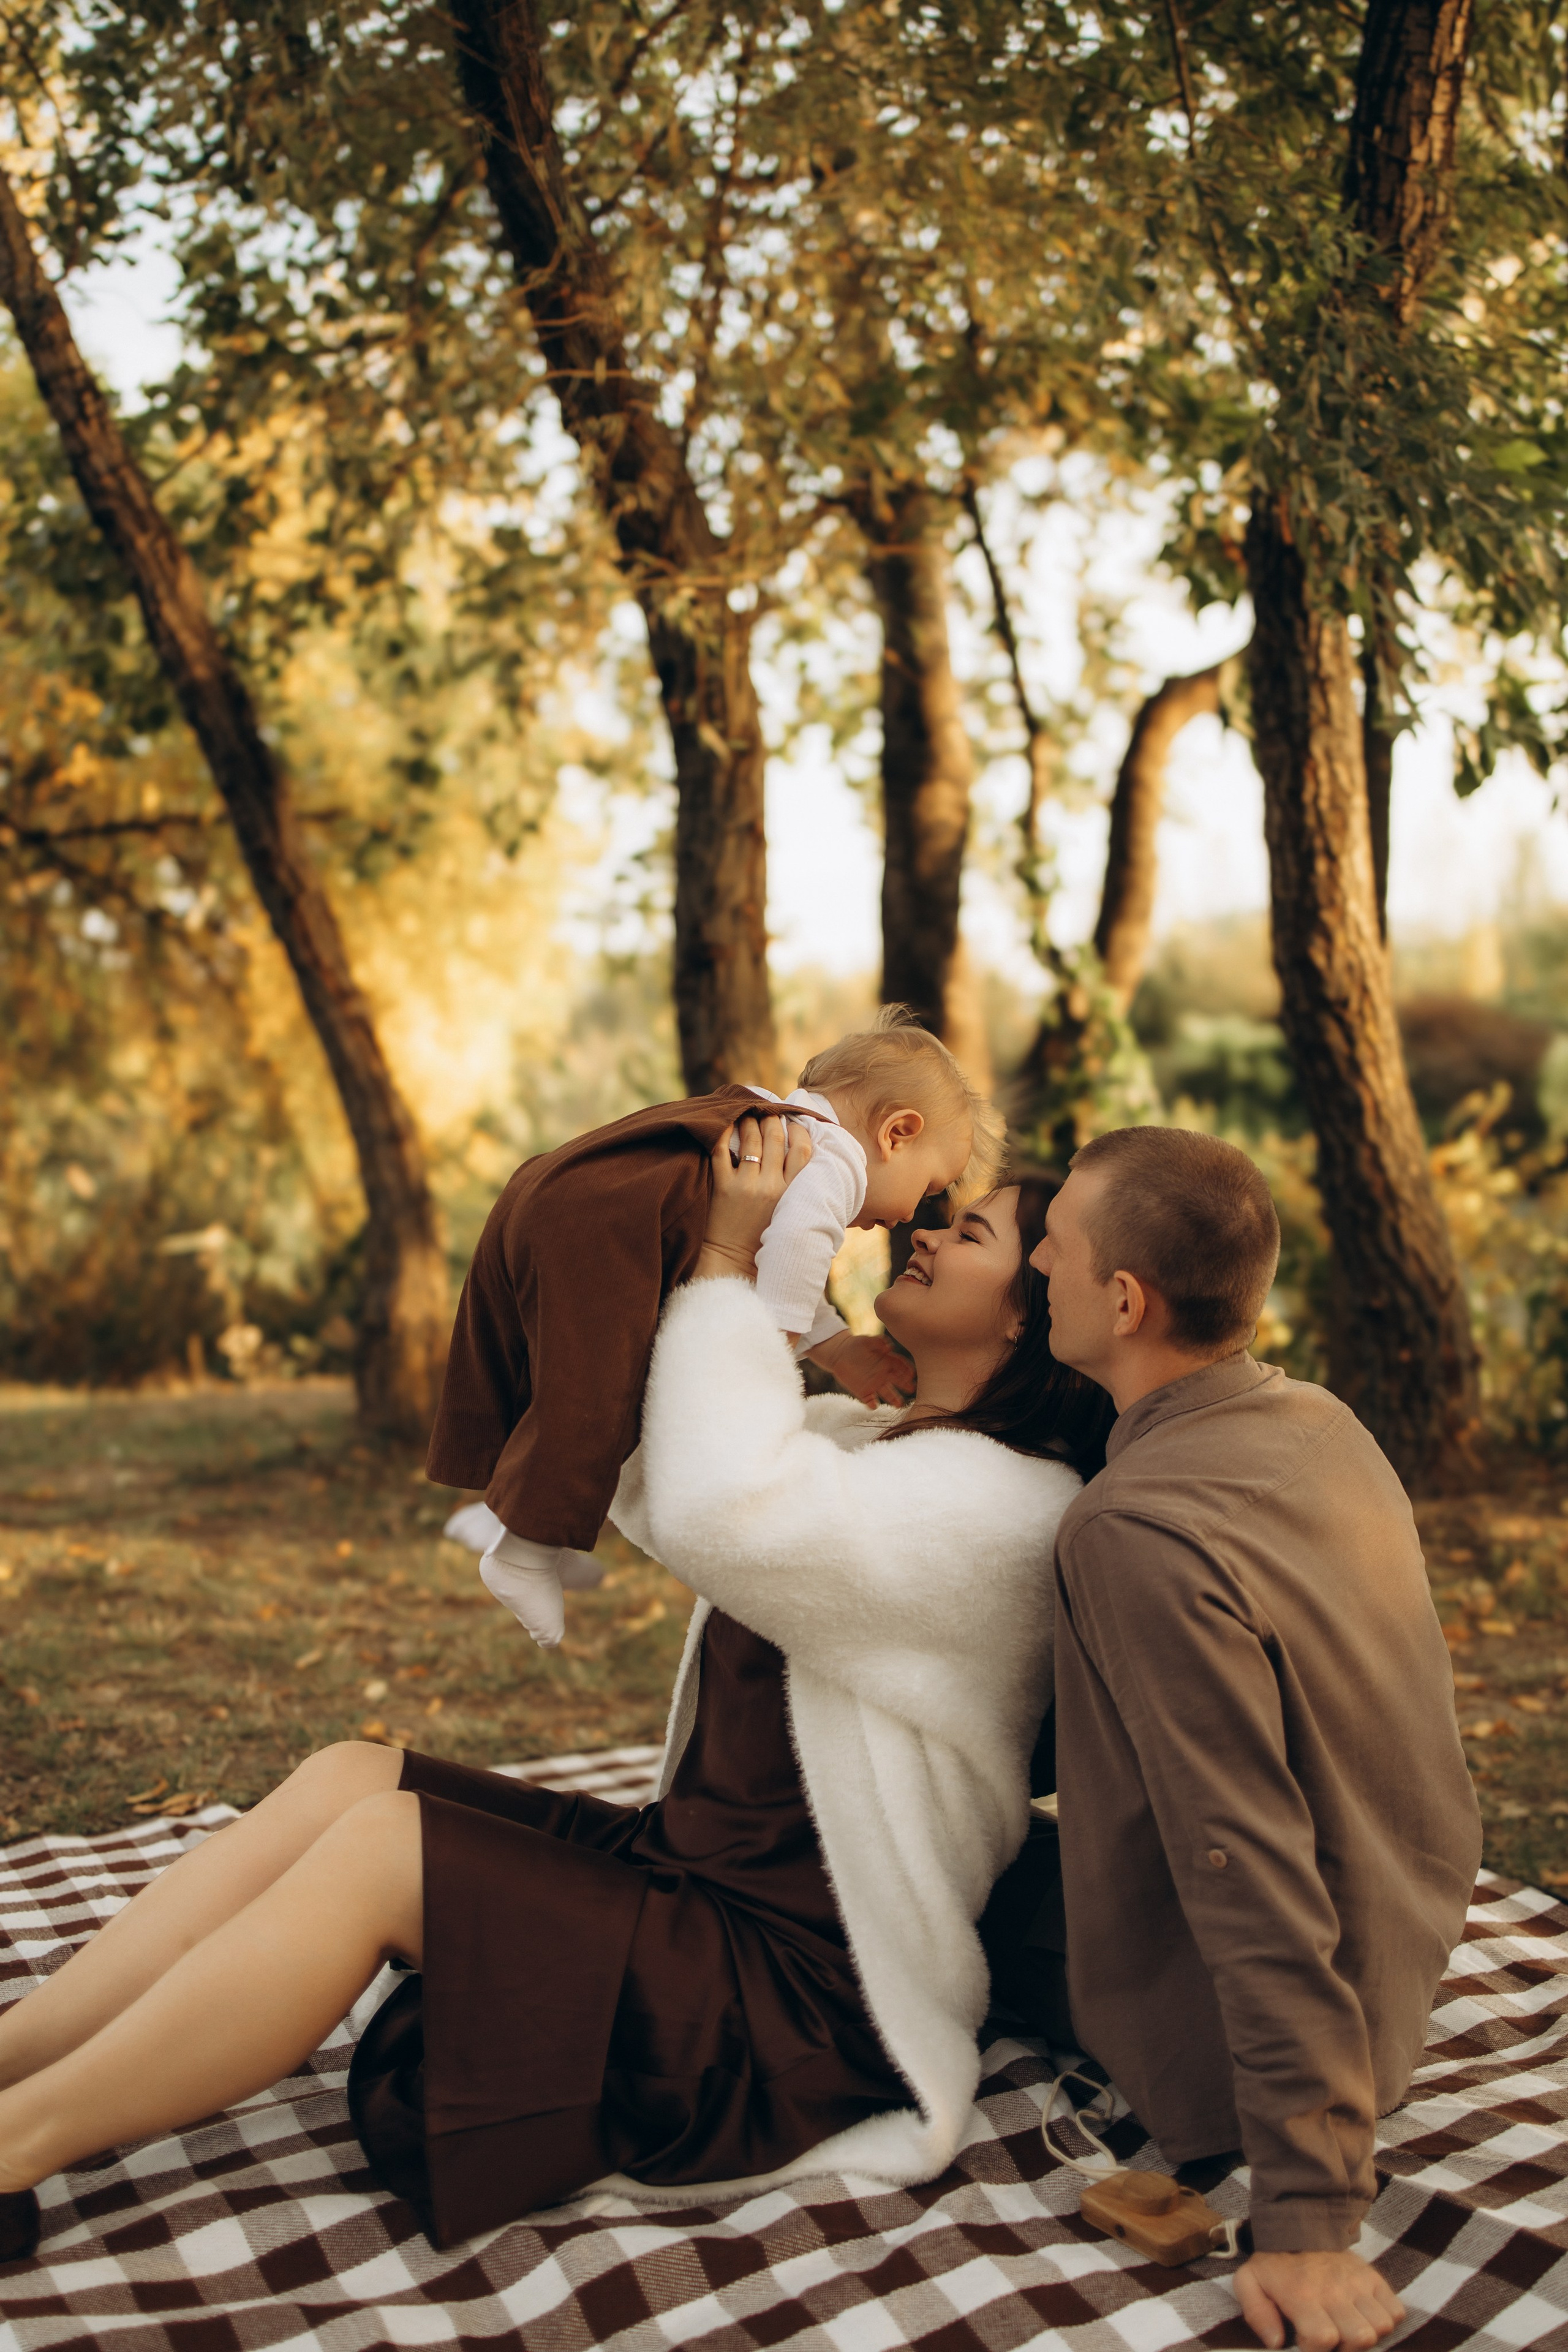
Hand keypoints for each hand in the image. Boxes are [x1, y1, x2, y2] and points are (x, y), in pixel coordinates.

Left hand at [695, 1111, 813, 1278]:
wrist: (732, 1259)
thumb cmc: (762, 1234)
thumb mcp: (788, 1211)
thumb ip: (797, 1187)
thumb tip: (804, 1155)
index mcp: (791, 1192)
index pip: (802, 1150)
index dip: (798, 1130)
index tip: (792, 1121)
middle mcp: (771, 1186)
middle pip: (775, 1137)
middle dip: (771, 1118)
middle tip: (766, 1111)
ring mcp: (746, 1186)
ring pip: (750, 1138)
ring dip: (749, 1120)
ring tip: (747, 1113)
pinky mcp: (723, 1187)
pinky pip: (721, 1150)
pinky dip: (722, 1132)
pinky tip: (724, 1122)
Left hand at [807, 1329, 914, 1406]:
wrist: (839, 1354)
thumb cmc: (855, 1345)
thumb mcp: (867, 1341)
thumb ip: (878, 1342)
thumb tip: (889, 1347)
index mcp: (886, 1361)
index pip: (900, 1366)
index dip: (907, 1369)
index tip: (911, 1373)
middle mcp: (883, 1374)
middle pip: (897, 1381)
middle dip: (905, 1384)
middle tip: (911, 1388)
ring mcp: (874, 1384)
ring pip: (886, 1393)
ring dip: (893, 1398)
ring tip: (898, 1404)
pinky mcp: (863, 1391)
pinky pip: (869, 1399)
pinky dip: (872, 1403)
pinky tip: (874, 1405)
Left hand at [1235, 2249, 1404, 2351]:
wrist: (1299, 2223)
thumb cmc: (1275, 2262)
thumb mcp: (1250, 2282)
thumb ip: (1257, 2314)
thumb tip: (1275, 2343)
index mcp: (1303, 2295)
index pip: (1323, 2339)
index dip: (1315, 2349)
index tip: (1306, 2340)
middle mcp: (1335, 2291)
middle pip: (1360, 2338)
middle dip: (1346, 2348)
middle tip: (1331, 2336)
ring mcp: (1358, 2283)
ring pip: (1381, 2327)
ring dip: (1367, 2334)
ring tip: (1347, 2326)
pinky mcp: (1374, 2278)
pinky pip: (1396, 2311)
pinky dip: (1386, 2319)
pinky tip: (1364, 2316)